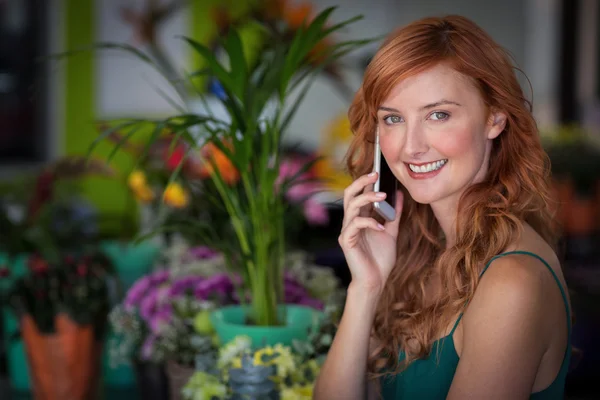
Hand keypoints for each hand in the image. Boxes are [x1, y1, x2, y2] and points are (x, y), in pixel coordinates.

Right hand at [338, 172, 403, 294]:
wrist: (375, 281)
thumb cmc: (380, 259)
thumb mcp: (391, 232)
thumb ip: (394, 215)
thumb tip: (399, 196)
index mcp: (360, 218)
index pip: (359, 194)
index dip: (366, 181)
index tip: (379, 171)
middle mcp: (350, 222)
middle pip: (349, 194)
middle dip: (361, 182)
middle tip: (375, 174)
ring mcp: (347, 231)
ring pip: (351, 206)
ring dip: (367, 198)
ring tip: (382, 196)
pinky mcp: (346, 241)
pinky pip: (355, 225)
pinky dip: (369, 222)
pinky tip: (381, 227)